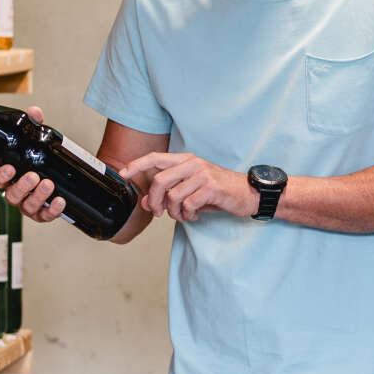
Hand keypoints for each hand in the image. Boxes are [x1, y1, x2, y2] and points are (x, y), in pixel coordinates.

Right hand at [0, 106, 67, 223]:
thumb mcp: (39, 142)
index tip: (9, 168)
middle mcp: (18, 193)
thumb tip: (35, 113)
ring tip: (49, 184)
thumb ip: (35, 127)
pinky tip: (60, 201)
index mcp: (12, 177)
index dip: (1, 176)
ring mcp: (30, 205)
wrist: (66, 176)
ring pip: (28, 207)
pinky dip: (52, 210)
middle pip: (11, 195)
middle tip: (33, 176)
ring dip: (37, 196)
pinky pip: (45, 216)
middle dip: (22, 186)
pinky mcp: (44, 213)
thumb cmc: (43, 161)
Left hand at [120, 152, 258, 222]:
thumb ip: (168, 194)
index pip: (155, 158)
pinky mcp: (212, 188)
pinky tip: (194, 215)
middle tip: (158, 213)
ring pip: (173, 196)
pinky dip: (187, 215)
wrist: (249, 193)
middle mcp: (193, 164)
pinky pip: (188, 205)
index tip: (123, 174)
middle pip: (160, 181)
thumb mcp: (191, 191)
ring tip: (183, 215)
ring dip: (174, 212)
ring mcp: (203, 175)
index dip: (137, 165)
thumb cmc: (219, 191)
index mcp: (186, 160)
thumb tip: (145, 202)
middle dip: (154, 201)